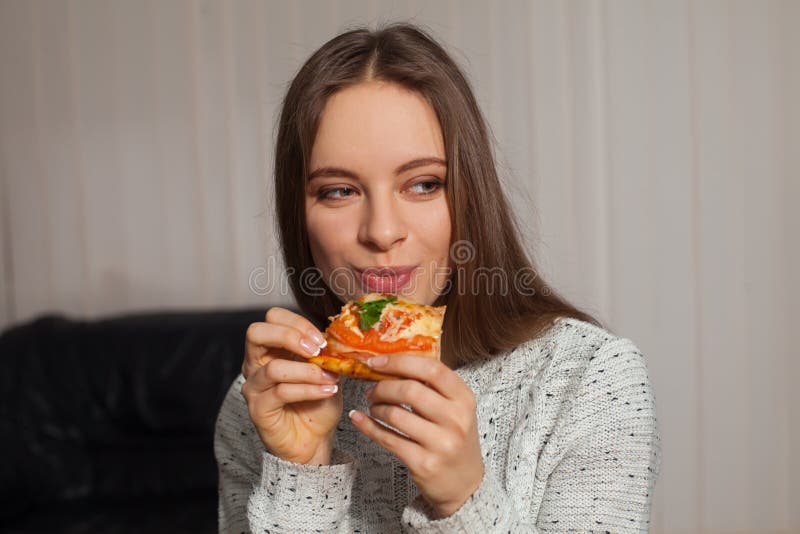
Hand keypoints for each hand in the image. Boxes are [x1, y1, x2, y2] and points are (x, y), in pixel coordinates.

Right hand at [241, 307, 341, 464]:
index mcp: (270, 349)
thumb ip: (324, 352)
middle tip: (316, 350)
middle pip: (256, 333)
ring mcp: (254, 387)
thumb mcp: (325, 370)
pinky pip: (281, 392)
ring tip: (329, 377)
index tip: (322, 340)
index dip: (297, 322)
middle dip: (290, 336)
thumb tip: (335, 337)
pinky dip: (309, 389)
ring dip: (308, 371)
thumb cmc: (317, 402)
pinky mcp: (258, 409)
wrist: (315, 439)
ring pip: (274, 367)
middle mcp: (255, 364)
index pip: (272, 318)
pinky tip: (327, 391)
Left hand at [348, 354, 483, 517]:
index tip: (378, 362)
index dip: (400, 362)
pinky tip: (359, 419)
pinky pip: (387, 439)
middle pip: (409, 390)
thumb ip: (432, 385)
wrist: (464, 483)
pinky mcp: (423, 463)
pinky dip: (368, 426)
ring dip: (376, 408)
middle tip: (372, 390)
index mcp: (464, 398)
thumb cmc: (454, 437)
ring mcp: (440, 443)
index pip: (431, 369)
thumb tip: (392, 361)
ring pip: (395, 415)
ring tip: (374, 407)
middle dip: (383, 387)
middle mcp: (456, 419)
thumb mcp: (455, 408)